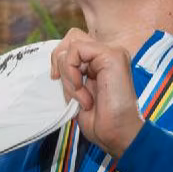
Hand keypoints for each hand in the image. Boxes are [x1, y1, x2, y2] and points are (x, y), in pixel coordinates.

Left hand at [50, 29, 143, 158]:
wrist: (116, 134)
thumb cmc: (100, 121)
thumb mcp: (77, 92)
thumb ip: (70, 73)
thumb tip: (56, 59)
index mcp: (101, 62)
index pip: (73, 45)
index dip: (59, 61)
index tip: (56, 80)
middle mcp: (107, 54)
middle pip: (72, 37)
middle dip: (60, 63)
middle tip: (69, 88)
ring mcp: (111, 52)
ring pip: (72, 44)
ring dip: (68, 73)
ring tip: (80, 95)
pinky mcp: (111, 54)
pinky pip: (76, 49)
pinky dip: (71, 71)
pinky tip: (83, 91)